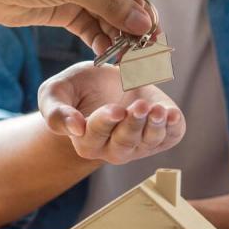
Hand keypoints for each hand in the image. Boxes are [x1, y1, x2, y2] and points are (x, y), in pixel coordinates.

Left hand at [0, 0, 150, 53]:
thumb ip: (110, 3)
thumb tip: (144, 22)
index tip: (137, 7)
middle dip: (132, 15)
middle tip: (144, 41)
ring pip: (109, 11)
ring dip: (118, 32)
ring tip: (127, 54)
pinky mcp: (66, 8)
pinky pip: (92, 24)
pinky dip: (101, 38)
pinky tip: (107, 54)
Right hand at [38, 62, 185, 164]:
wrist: (107, 81)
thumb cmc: (78, 88)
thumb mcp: (55, 92)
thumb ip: (56, 111)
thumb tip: (74, 128)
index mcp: (87, 141)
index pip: (95, 135)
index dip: (106, 122)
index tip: (116, 109)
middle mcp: (114, 148)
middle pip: (124, 143)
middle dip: (133, 124)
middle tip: (140, 106)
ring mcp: (139, 144)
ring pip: (148, 142)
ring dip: (155, 126)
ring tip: (158, 110)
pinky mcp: (161, 134)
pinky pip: (170, 136)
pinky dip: (173, 127)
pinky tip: (173, 114)